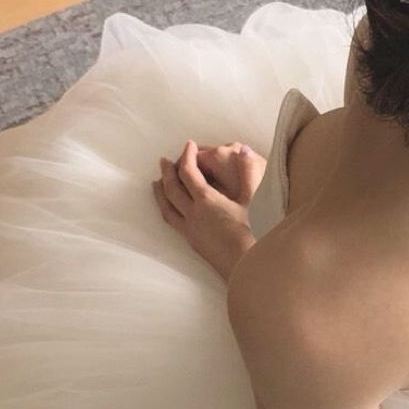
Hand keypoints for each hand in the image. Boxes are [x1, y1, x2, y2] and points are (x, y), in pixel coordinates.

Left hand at [152, 140, 260, 280]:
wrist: (244, 263)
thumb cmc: (251, 232)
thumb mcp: (252, 200)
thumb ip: (247, 172)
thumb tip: (243, 149)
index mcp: (207, 199)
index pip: (189, 172)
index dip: (186, 155)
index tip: (188, 145)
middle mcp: (193, 212)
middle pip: (172, 187)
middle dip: (167, 171)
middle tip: (164, 160)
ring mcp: (189, 227)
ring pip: (166, 206)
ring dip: (160, 191)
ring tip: (156, 182)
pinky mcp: (190, 240)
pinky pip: (171, 220)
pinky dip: (165, 208)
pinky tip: (167, 207)